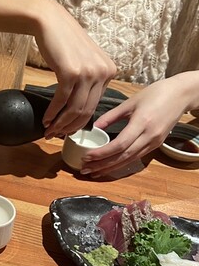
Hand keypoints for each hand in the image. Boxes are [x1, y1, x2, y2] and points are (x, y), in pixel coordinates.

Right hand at [36, 0, 116, 137]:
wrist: (51, 22)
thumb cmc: (65, 42)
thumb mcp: (86, 61)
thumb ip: (90, 81)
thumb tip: (81, 109)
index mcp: (110, 71)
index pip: (96, 105)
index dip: (80, 122)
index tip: (67, 129)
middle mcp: (103, 72)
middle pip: (87, 110)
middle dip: (70, 127)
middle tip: (57, 135)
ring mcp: (88, 73)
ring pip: (75, 109)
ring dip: (60, 123)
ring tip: (49, 130)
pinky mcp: (71, 73)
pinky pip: (62, 101)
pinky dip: (52, 113)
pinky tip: (46, 119)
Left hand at [80, 76, 194, 175]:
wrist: (181, 95)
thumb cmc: (156, 93)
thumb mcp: (131, 102)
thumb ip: (111, 115)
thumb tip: (94, 127)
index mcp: (142, 123)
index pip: (119, 145)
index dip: (102, 153)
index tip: (87, 157)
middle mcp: (149, 136)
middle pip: (123, 156)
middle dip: (102, 165)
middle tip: (84, 170)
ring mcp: (153, 142)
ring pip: (129, 160)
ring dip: (110, 168)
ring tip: (93, 172)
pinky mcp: (155, 145)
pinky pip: (136, 158)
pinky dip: (121, 163)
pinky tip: (109, 166)